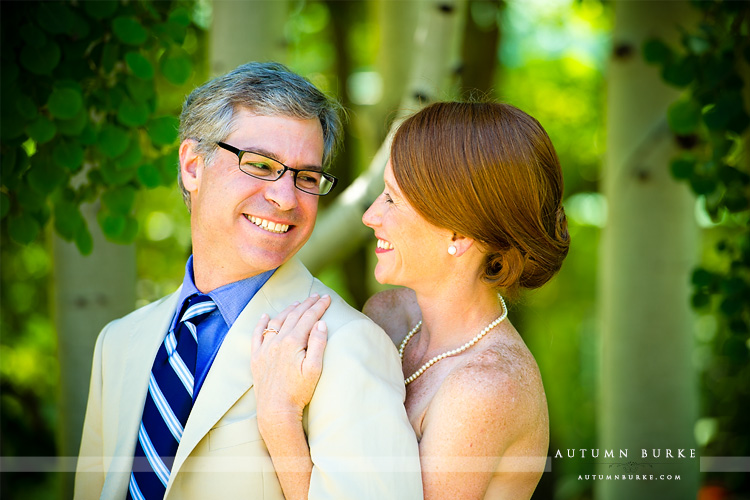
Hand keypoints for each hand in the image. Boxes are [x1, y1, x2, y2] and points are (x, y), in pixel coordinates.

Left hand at [251, 293, 330, 426]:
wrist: (276, 410)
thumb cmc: (299, 392)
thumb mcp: (315, 369)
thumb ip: (318, 344)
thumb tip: (321, 323)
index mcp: (293, 342)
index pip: (309, 318)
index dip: (319, 307)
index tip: (327, 298)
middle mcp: (277, 341)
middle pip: (294, 316)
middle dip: (306, 304)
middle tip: (316, 296)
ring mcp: (265, 349)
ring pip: (277, 322)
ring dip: (288, 310)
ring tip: (297, 303)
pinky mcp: (256, 358)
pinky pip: (257, 335)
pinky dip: (261, 323)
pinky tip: (265, 315)